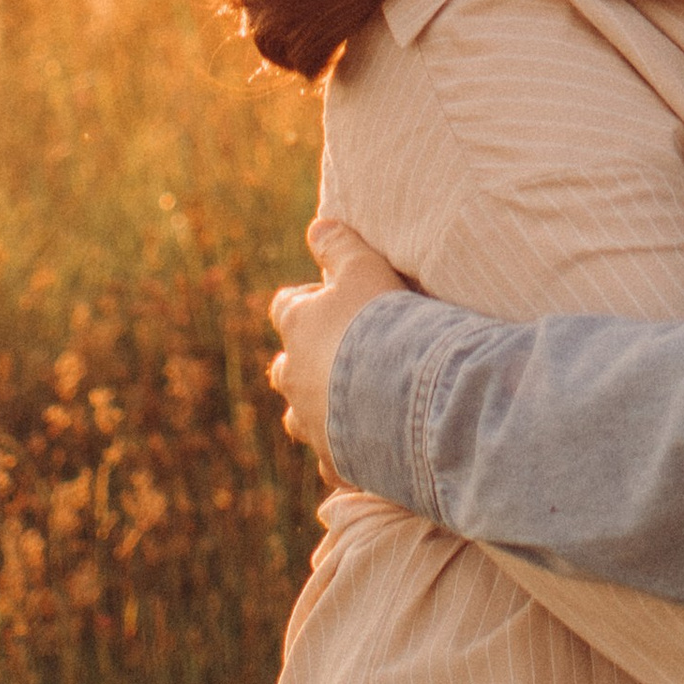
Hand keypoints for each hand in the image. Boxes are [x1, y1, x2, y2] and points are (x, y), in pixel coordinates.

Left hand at [269, 217, 415, 473]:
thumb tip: (317, 224)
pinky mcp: (333, 458)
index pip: (285, 308)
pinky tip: (364, 448)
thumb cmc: (380, 322)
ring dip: (316, 408)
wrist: (400, 393)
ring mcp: (310, 420)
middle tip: (336, 356)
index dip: (305, 302)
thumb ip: (340, 245)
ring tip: (348, 404)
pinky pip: (330, 459)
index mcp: (297, 327)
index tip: (328, 300)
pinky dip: (342, 453)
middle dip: (302, 362)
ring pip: (299, 416)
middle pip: (284, 368)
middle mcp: (294, 376)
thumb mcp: (364, 268)